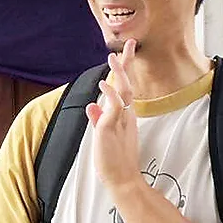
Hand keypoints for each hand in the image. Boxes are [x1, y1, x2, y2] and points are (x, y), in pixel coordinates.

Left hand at [87, 40, 141, 196]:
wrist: (122, 179)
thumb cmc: (113, 160)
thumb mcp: (103, 136)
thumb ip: (99, 119)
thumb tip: (92, 104)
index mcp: (124, 115)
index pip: (125, 87)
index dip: (124, 70)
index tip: (124, 53)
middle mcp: (125, 114)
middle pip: (128, 82)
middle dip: (128, 62)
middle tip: (129, 43)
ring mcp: (120, 119)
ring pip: (123, 90)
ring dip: (119, 72)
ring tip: (113, 56)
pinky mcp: (112, 126)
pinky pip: (114, 105)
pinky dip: (110, 93)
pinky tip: (104, 83)